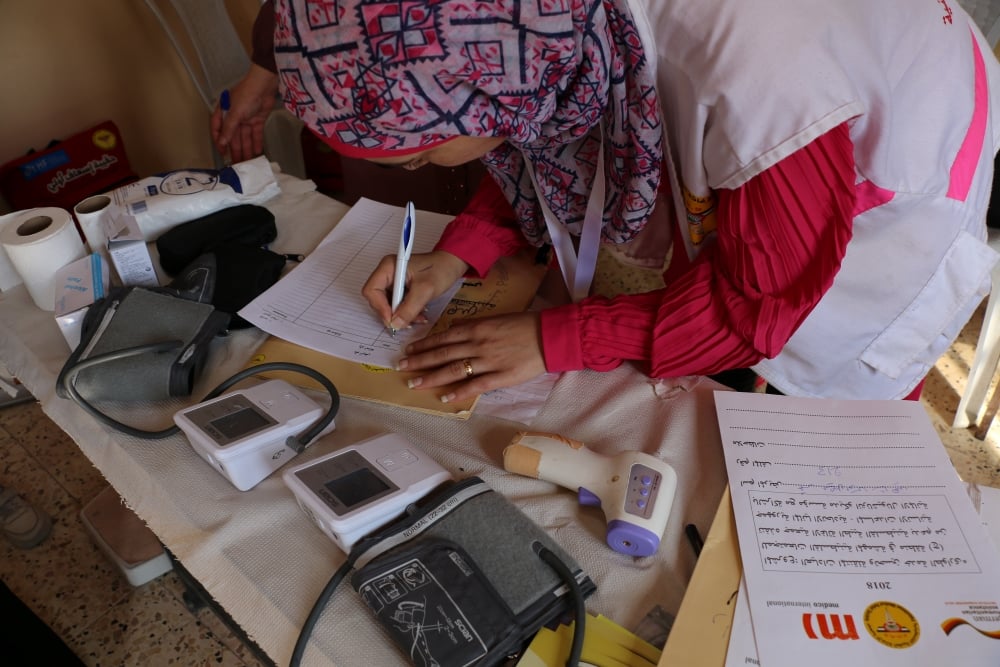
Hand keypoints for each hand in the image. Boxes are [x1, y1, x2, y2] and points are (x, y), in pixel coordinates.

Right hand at [210, 64, 278, 162]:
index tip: (222, 152)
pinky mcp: (257, 120)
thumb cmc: (246, 95)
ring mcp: (246, 118)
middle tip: (237, 164)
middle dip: (235, 149)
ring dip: (246, 149)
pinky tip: (257, 153)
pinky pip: (256, 134)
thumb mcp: (235, 113)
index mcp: (223, 112)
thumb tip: (222, 142)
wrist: (264, 86)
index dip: (220, 141)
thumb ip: (229, 129)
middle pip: (233, 136)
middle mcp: (233, 116)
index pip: (218, 129)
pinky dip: (256, 143)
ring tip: (247, 162)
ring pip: (245, 137)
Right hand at [362, 250, 468, 330]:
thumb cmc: (440, 269)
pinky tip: (419, 316)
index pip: (372, 290)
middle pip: (377, 299)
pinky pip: (397, 305)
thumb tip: (395, 324)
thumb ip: (409, 308)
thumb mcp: (425, 290)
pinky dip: (406, 313)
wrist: (453, 264)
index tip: (392, 320)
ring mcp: (393, 282)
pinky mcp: (401, 289)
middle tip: (407, 323)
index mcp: (388, 267)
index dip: (379, 307)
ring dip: (401, 315)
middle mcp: (387, 274)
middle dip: (392, 313)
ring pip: (388, 305)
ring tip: (418, 319)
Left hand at [397, 312, 546, 402]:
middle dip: (419, 361)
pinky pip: (475, 386)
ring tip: (414, 383)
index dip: (424, 345)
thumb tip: (452, 327)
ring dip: (431, 377)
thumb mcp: (495, 318)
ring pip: (453, 369)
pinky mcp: (500, 377)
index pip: (443, 338)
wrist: (549, 336)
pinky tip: (444, 397)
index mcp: (476, 328)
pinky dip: (458, 391)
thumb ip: (472, 324)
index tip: (409, 350)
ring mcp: (488, 361)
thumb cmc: (524, 325)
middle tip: (402, 367)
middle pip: (442, 354)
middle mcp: (477, 344)